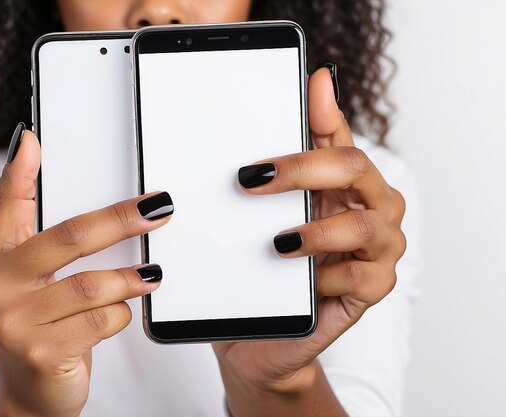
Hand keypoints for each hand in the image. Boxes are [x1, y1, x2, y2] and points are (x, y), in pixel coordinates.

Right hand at [0, 130, 171, 416]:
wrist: (29, 394)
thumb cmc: (40, 328)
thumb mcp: (29, 285)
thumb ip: (39, 239)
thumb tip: (45, 180)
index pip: (3, 206)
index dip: (18, 171)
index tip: (33, 139)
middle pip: (67, 239)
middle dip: (119, 219)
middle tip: (157, 207)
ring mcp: (15, 324)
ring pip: (91, 286)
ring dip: (130, 278)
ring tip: (152, 273)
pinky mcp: (41, 353)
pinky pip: (101, 321)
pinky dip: (122, 314)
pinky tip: (124, 312)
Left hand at [213, 67, 405, 407]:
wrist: (260, 330)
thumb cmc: (269, 263)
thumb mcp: (269, 210)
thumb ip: (290, 154)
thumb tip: (311, 86)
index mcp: (346, 182)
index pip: (338, 135)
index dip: (324, 110)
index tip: (305, 84)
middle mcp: (370, 207)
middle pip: (354, 168)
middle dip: (302, 168)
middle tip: (252, 179)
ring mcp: (378, 248)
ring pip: (364, 224)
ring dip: (317, 231)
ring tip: (277, 242)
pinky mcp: (374, 287)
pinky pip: (363, 277)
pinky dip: (328, 277)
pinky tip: (303, 282)